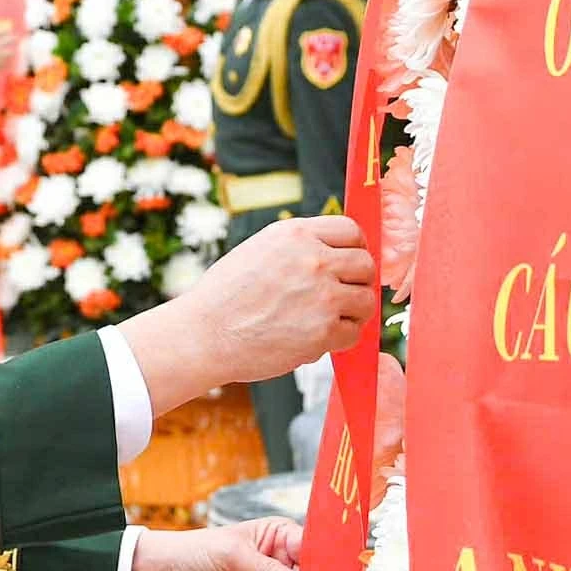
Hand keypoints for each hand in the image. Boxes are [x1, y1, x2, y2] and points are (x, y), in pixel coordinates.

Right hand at [114, 215, 374, 415]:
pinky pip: (353, 333)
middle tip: (342, 296)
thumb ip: (299, 247)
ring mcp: (322, 295)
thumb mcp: (260, 249)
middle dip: (357, 282)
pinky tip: (317, 339)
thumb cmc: (225, 296)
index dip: (356, 249)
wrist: (204, 334)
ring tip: (328, 319)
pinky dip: (340, 339)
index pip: (352, 231)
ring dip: (352, 312)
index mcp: (296, 234)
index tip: (350, 264)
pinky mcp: (323, 331)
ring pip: (366, 301)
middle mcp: (313, 259)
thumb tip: (338, 255)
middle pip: (366, 265)